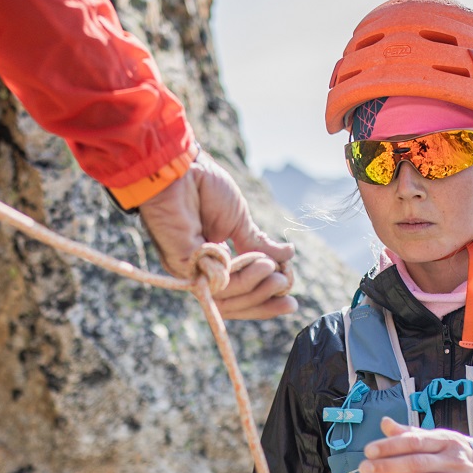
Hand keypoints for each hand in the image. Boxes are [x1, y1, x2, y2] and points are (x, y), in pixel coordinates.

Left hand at [138, 154, 296, 319]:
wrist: (184, 168)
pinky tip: (250, 261)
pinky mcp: (181, 264)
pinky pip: (214, 283)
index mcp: (216, 262)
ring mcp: (191, 270)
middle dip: (261, 298)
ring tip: (269, 267)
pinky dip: (236, 276)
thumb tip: (288, 258)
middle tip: (282, 282)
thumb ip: (259, 245)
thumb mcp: (240, 221)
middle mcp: (203, 271)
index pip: (240, 294)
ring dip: (252, 284)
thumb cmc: (205, 188)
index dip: (265, 302)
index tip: (291, 303)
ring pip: (225, 298)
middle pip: (234, 304)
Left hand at [359, 416, 472, 472]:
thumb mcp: (436, 440)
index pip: (415, 441)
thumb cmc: (453, 455)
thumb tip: (385, 423)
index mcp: (445, 440)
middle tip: (365, 469)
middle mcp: (454, 459)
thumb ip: (409, 434)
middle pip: (418, 462)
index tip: (369, 451)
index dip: (391, 446)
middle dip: (389, 466)